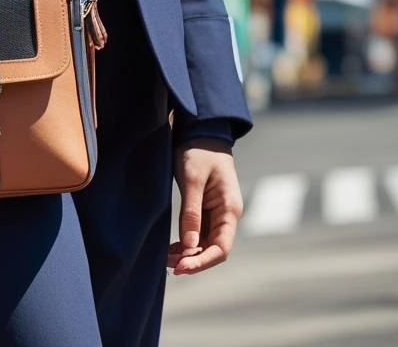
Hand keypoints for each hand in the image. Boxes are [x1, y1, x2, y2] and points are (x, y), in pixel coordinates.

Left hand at [167, 138, 242, 274]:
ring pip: (206, 242)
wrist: (202, 129)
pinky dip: (189, 242)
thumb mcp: (192, 179)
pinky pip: (201, 232)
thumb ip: (191, 213)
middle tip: (168, 264)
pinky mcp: (208, 207)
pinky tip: (174, 247)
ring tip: (167, 258)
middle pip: (214, 248)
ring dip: (190, 253)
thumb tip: (190, 246)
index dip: (202, 262)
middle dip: (193, 260)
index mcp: (230, 208)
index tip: (181, 268)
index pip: (222, 247)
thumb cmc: (198, 150)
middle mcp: (228, 214)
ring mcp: (219, 211)